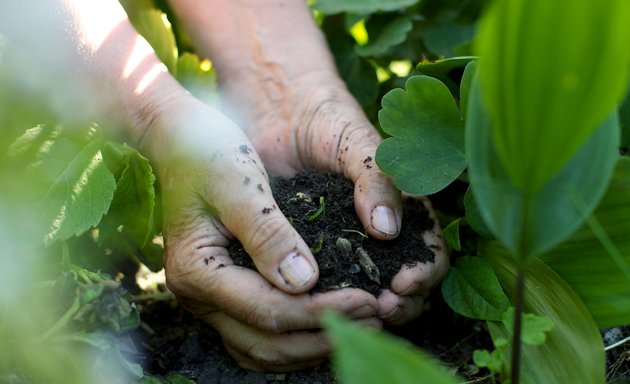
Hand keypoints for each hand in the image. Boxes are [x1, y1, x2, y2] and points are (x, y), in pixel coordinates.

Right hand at [145, 97, 380, 370]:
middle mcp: (197, 294)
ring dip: (310, 345)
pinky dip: (292, 338)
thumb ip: (268, 233)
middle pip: (264, 342)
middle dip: (322, 336)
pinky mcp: (222, 292)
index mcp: (197, 269)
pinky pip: (256, 335)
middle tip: (374, 319)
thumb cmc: (209, 151)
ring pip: (260, 348)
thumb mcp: (239, 183)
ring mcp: (207, 298)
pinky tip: (326, 324)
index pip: (266, 309)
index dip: (321, 311)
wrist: (181, 139)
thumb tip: (304, 282)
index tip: (367, 300)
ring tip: (360, 325)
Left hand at [166, 0, 448, 325]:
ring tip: (354, 315)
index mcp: (402, 210)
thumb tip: (388, 230)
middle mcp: (377, 235)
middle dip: (401, 304)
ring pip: (367, 292)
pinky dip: (328, 300)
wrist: (278, 111)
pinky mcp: (310, 251)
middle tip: (380, 309)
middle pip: (406, 285)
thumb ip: (377, 179)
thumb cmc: (326, 118)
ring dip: (367, 311)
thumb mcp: (357, 143)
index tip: (404, 284)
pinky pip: (324, 283)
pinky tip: (316, 308)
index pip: (429, 252)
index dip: (425, 273)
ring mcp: (344, 247)